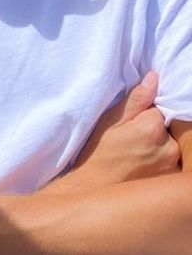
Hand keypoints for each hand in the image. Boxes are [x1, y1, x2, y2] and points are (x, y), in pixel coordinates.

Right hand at [63, 71, 179, 190]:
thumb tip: (154, 77)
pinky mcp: (171, 182)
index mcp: (152, 127)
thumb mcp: (111, 121)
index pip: (159, 108)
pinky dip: (161, 161)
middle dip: (155, 130)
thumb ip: (136, 99)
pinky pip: (172, 162)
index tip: (130, 124)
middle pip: (168, 128)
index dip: (144, 114)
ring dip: (159, 145)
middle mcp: (169, 148)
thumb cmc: (99, 154)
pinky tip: (141, 165)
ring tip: (136, 155)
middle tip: (132, 141)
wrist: (95, 190)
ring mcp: (173, 167)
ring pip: (171, 145)